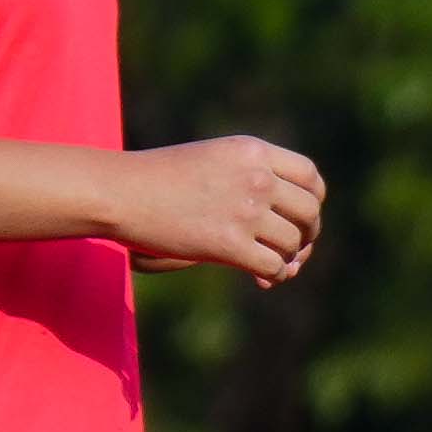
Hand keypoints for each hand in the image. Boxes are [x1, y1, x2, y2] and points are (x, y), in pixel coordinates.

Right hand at [109, 136, 322, 284]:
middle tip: (292, 249)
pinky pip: (274, 267)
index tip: (302, 216)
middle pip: (309, 212)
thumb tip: (292, 234)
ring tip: (268, 263)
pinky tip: (260, 280)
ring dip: (287, 258)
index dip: (314, 200)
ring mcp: (245, 211)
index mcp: (252, 151)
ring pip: (293, 243)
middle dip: (306, 234)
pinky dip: (273, 277)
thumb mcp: (212, 161)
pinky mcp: (229, 244)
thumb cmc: (159, 179)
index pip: (310, 176)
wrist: (117, 192)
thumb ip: (252, 181)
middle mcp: (256, 177)